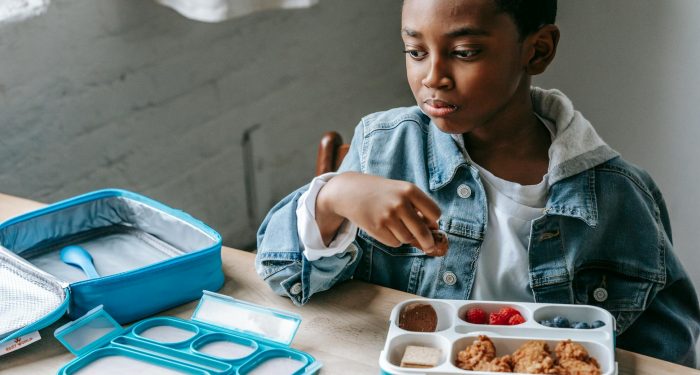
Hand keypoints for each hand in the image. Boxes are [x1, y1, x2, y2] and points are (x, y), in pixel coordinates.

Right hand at [315, 172, 444, 255]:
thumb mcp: (400, 190)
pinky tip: (385, 228)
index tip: (430, 224)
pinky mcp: (377, 228)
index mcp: (410, 190)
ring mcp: (388, 216)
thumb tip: (433, 229)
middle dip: (428, 242)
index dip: (433, 221)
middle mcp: (400, 202)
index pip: (434, 213)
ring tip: (395, 226)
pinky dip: (393, 240)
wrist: (350, 191)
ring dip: (405, 237)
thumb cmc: (380, 192)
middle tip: (430, 246)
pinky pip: (395, 243)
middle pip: (423, 231)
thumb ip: (416, 206)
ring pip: (407, 238)